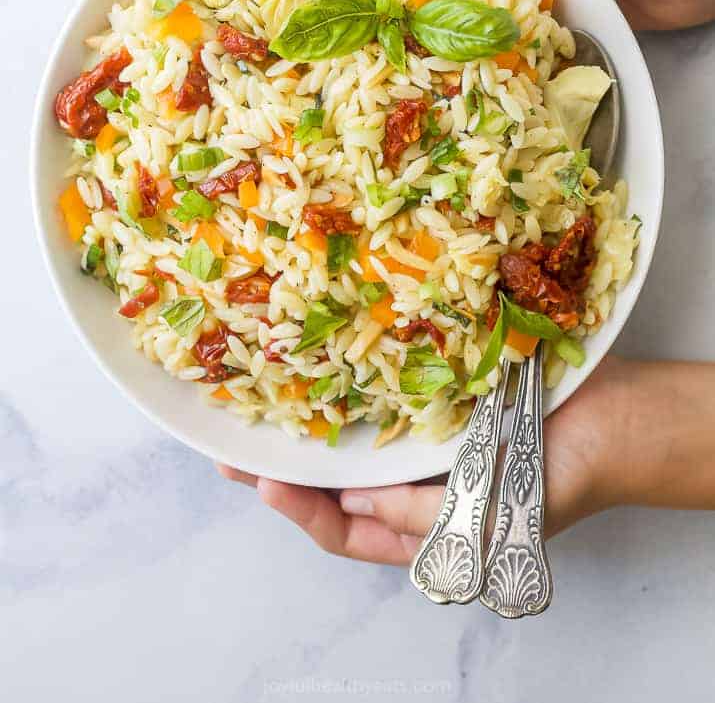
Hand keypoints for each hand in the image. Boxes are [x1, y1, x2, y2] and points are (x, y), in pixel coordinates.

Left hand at [218, 356, 631, 565]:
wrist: (614, 418)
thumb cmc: (560, 475)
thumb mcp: (489, 514)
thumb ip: (418, 512)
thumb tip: (350, 499)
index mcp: (419, 525)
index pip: (344, 529)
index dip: (299, 510)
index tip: (260, 481)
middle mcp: (408, 483)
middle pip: (332, 482)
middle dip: (282, 465)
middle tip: (229, 442)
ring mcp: (416, 436)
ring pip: (347, 436)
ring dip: (306, 420)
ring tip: (258, 399)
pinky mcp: (431, 391)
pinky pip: (380, 392)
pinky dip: (349, 382)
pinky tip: (320, 360)